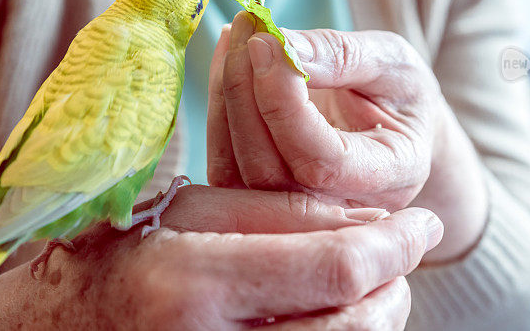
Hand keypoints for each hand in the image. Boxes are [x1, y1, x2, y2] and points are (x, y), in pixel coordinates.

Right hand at [0, 186, 442, 329]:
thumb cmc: (108, 253)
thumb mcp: (180, 209)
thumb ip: (272, 209)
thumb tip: (364, 218)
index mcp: (191, 282)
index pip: (331, 264)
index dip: (392, 241)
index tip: (421, 220)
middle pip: (353, 321)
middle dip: (396, 281)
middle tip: (408, 246)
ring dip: (380, 314)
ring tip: (385, 280)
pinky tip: (349, 313)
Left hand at [208, 12, 487, 260]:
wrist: (394, 123)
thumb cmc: (400, 92)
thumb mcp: (393, 62)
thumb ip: (344, 57)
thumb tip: (282, 47)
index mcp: (391, 176)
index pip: (323, 160)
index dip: (284, 104)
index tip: (266, 42)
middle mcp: (342, 208)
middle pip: (271, 170)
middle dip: (246, 94)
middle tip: (247, 30)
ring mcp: (298, 213)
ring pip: (237, 172)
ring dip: (226, 97)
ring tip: (236, 38)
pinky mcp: (263, 199)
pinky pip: (224, 165)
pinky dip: (218, 110)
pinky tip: (227, 64)